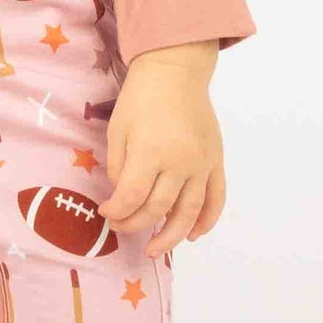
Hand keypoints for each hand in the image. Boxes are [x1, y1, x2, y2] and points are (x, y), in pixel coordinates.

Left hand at [97, 47, 224, 255]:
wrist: (176, 73)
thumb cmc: (140, 99)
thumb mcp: (118, 130)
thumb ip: (119, 166)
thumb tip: (123, 197)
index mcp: (151, 152)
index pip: (132, 197)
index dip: (117, 212)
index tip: (105, 214)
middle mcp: (181, 162)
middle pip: (159, 208)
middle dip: (137, 225)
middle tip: (122, 230)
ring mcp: (203, 164)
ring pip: (190, 211)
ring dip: (172, 235)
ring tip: (156, 249)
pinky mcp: (216, 161)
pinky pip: (216, 198)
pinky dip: (207, 220)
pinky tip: (193, 235)